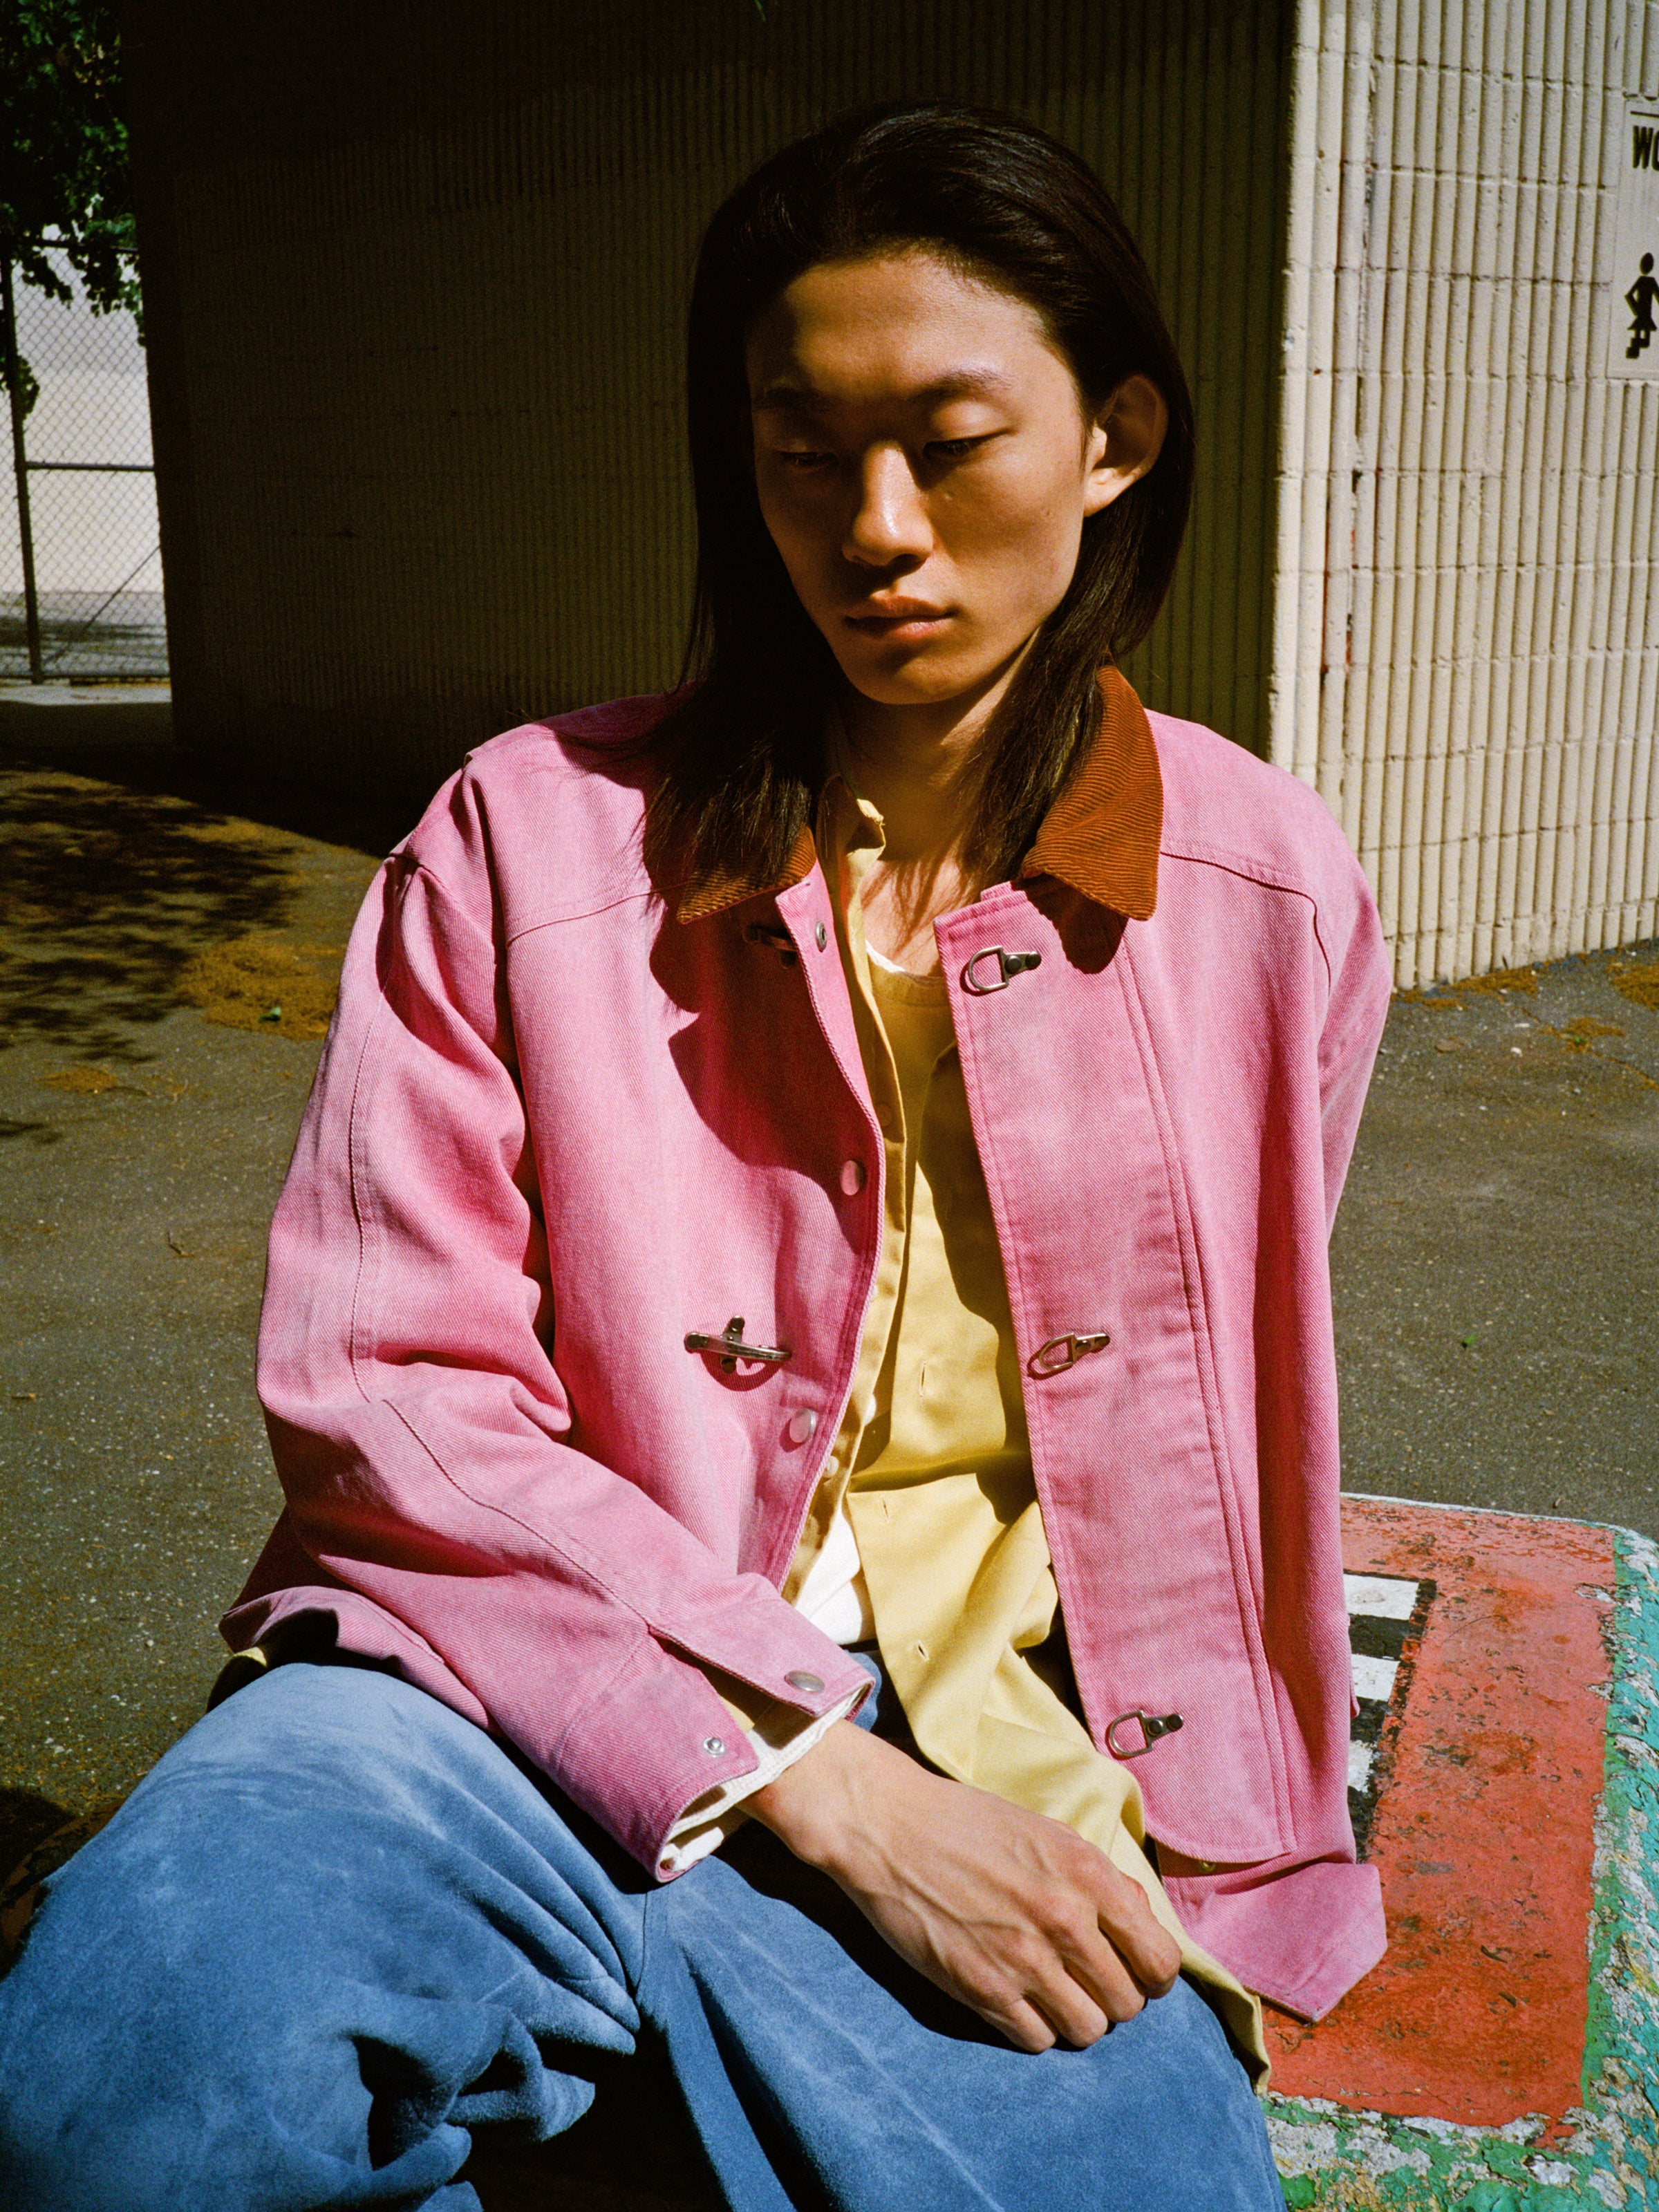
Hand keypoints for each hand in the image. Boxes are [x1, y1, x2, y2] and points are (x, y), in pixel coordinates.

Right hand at [748, 1719, 1179, 2052]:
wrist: (889, 1827)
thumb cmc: (968, 1823)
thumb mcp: (1047, 1832)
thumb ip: (1099, 1879)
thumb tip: (1139, 1920)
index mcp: (1087, 1874)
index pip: (1159, 1960)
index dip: (1152, 1973)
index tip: (1132, 1968)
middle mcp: (1064, 1920)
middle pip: (1127, 2003)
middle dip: (1112, 1995)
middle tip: (1084, 1978)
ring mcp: (1023, 1960)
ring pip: (1088, 2029)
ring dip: (1075, 2015)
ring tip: (1051, 1990)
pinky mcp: (982, 1990)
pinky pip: (1037, 2039)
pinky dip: (1033, 2025)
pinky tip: (1015, 1995)